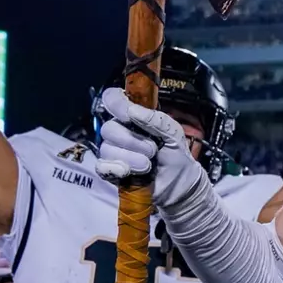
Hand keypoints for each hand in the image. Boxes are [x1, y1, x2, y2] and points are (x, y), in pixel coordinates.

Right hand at [94, 87, 207, 205]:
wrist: (180, 183)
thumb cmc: (175, 154)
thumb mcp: (173, 133)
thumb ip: (156, 120)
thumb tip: (133, 111)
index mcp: (133, 116)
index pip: (113, 99)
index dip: (116, 104)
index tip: (128, 115)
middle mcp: (120, 132)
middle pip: (109, 128)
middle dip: (132, 141)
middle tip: (153, 150)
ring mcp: (114, 151)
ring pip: (107, 149)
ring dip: (131, 158)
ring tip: (148, 165)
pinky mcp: (111, 171)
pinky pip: (102, 167)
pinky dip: (116, 169)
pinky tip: (129, 173)